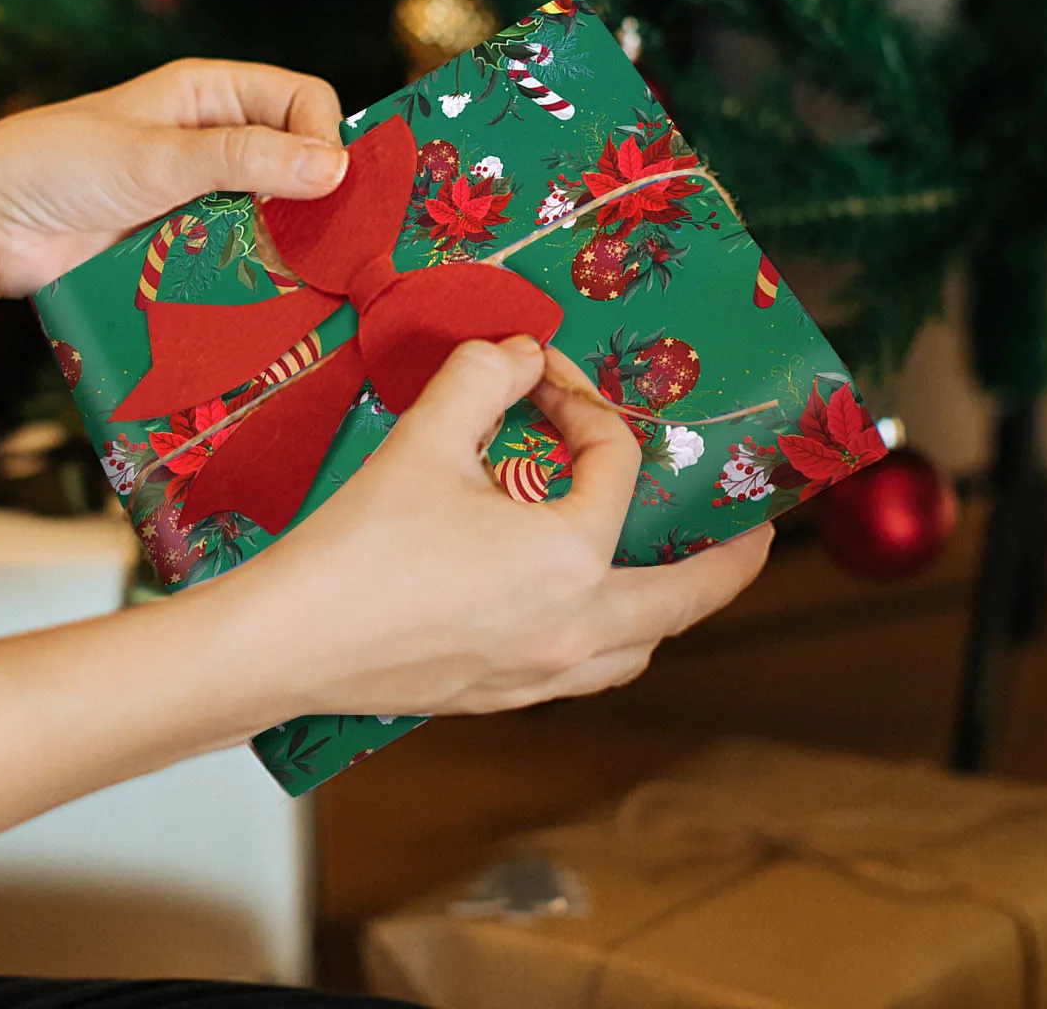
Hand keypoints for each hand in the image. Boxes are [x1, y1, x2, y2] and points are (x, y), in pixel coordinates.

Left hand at [0, 59, 348, 298]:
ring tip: (303, 277)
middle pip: (298, 164)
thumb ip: (244, 160)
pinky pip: (241, 263)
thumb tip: (333, 166)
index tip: (328, 183)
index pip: (302, 100)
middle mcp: (215, 143)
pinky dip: (257, 280)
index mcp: (212, 95)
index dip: (324, 135)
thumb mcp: (157, 156)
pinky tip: (269, 302)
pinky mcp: (187, 251)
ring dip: (288, 247)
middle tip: (335, 243)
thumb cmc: (59, 166)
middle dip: (317, 200)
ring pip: (276, 220)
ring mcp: (203, 200)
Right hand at [226, 344, 771, 718]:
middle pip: (688, 597)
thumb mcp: (424, 439)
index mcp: (567, 557)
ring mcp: (541, 672)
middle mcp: (574, 626)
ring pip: (642, 646)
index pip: (613, 463)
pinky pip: (592, 670)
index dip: (583, 405)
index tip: (539, 378)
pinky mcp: (502, 696)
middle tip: (758, 531)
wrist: (287, 642)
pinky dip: (612, 640)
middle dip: (731, 559)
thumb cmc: (356, 544)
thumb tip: (520, 352)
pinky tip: (582, 612)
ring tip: (672, 572)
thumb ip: (481, 376)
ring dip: (671, 607)